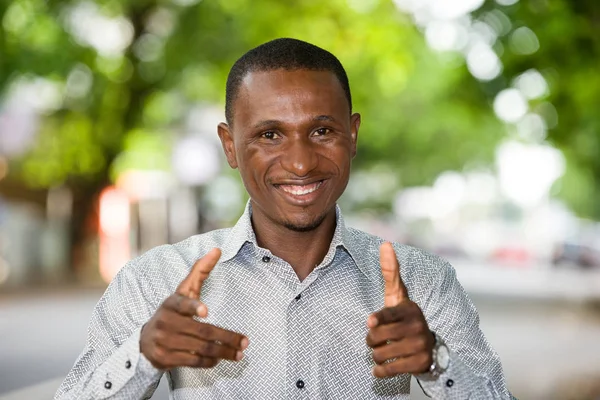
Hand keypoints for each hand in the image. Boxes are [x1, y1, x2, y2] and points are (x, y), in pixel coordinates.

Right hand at [140, 248, 248, 369]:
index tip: (205, 311)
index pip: (182, 303)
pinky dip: (210, 361)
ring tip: (240, 353)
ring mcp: (165, 342)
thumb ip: (200, 271)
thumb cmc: (173, 312)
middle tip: (245, 342)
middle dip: (226, 338)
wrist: (145, 341)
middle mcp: (166, 323)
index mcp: (171, 304)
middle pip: (202, 332)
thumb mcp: (183, 291)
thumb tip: (217, 250)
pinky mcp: (166, 359)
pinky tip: (220, 359)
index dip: (193, 307)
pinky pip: (193, 362)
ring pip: (200, 349)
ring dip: (223, 352)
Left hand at [366, 242, 434, 377]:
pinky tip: (382, 367)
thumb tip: (385, 243)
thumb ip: (390, 271)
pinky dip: (380, 371)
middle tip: (378, 338)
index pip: (388, 315)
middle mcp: (418, 327)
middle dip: (371, 340)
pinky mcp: (419, 364)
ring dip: (376, 354)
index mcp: (410, 309)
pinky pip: (388, 370)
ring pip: (379, 354)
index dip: (377, 320)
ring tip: (384, 350)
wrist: (429, 347)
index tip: (370, 322)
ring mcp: (420, 346)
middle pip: (376, 337)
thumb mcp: (398, 295)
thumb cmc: (405, 317)